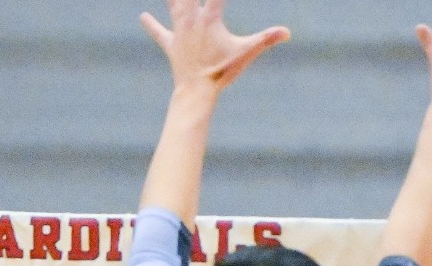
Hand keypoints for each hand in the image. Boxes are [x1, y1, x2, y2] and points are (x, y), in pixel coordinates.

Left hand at [140, 0, 288, 95]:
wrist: (196, 91)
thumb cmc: (222, 71)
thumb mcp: (246, 53)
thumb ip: (267, 39)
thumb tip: (288, 32)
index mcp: (210, 20)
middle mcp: (192, 22)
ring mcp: (179, 33)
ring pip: (174, 7)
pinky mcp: (171, 45)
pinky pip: (159, 33)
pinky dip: (151, 25)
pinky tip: (143, 16)